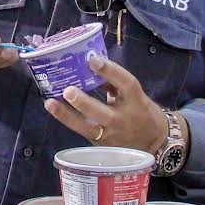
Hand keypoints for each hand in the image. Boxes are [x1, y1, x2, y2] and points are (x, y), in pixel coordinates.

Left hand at [43, 55, 166, 153]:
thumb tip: (89, 65)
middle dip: (84, 103)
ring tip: (50, 103)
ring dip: (66, 116)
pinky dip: (67, 120)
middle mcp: (123, 119)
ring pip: (87, 128)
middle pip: (103, 113)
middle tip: (68, 90)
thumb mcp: (134, 95)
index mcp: (136, 101)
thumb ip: (113, 83)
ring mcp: (111, 135)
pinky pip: (82, 132)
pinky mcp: (100, 144)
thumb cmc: (140, 111)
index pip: (126, 84)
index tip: (92, 60)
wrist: (154, 143)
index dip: (110, 71)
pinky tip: (54, 109)